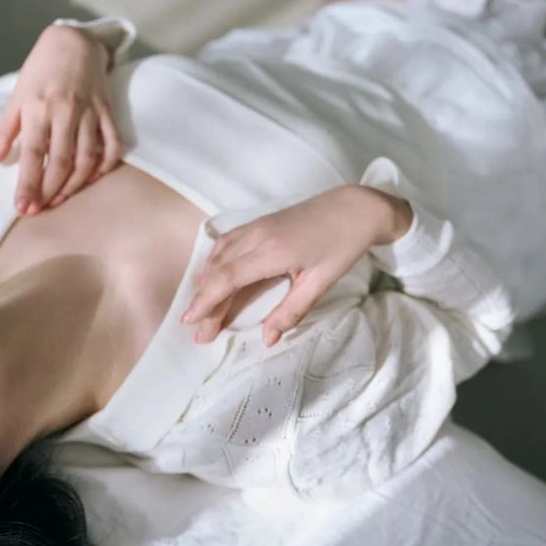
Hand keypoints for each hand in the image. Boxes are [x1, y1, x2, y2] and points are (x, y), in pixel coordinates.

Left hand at [0, 25, 121, 213]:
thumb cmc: (40, 71)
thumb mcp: (17, 98)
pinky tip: (92, 179)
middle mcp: (65, 112)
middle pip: (61, 161)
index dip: (28, 184)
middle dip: (50, 190)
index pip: (33, 154)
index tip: (23, 208)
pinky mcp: (108, 111)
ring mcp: (90, 112)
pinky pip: (112, 145)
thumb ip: (4, 133)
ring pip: (87, 158)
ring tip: (60, 199)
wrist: (74, 42)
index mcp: (38, 108)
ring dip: (74, 184)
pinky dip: (105, 166)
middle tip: (39, 209)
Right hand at [181, 185, 411, 345]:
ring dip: (205, 281)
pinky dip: (214, 261)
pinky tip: (212, 274)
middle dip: (203, 301)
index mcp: (272, 253)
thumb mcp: (321, 283)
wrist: (354, 207)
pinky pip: (227, 242)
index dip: (206, 302)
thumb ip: (292, 311)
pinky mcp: (259, 222)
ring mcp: (256, 226)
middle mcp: (256, 237)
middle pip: (218, 271)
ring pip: (218, 254)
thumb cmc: (342, 245)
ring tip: (200, 307)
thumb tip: (268, 338)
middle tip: (197, 331)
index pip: (228, 279)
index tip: (191, 322)